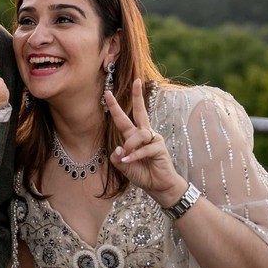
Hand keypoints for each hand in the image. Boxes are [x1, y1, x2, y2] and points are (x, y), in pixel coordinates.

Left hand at [105, 80, 187, 205]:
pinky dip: (135, 156)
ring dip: (130, 147)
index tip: (107, 93)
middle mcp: (144, 134)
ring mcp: (153, 139)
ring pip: (137, 135)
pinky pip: (144, 149)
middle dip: (138, 96)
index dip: (115, 107)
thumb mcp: (123, 166)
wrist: (158, 186)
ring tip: (126, 158)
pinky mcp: (159, 147)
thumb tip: (119, 148)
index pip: (123, 119)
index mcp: (134, 136)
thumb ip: (117, 157)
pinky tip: (129, 161)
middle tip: (137, 81)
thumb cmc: (141, 174)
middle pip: (140, 112)